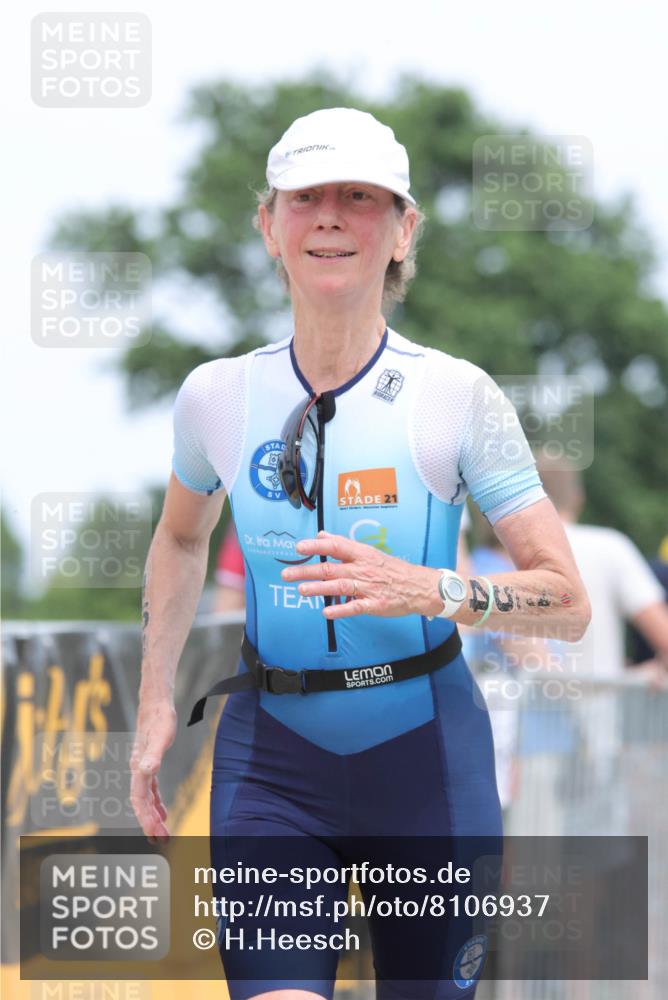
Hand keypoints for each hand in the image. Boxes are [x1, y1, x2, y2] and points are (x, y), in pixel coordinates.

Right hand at [130, 695, 176, 842]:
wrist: (156, 703)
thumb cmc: (160, 718)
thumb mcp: (161, 736)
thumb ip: (153, 754)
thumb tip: (147, 770)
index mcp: (138, 767)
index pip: (140, 800)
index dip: (146, 818)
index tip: (155, 834)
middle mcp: (138, 770)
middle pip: (141, 804)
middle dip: (150, 823)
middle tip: (162, 840)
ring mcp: (142, 768)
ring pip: (146, 799)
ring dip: (153, 816)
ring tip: (163, 833)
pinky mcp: (150, 763)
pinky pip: (151, 790)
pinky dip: (156, 803)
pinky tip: (163, 812)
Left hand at [280, 530, 441, 619]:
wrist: (418, 586)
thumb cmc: (392, 569)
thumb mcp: (369, 552)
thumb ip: (343, 545)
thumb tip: (321, 534)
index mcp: (362, 554)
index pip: (336, 546)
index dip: (316, 546)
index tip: (299, 547)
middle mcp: (363, 569)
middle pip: (331, 568)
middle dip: (307, 571)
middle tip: (286, 574)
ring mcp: (369, 587)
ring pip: (340, 586)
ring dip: (319, 588)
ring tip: (301, 590)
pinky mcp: (375, 604)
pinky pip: (355, 607)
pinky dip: (341, 610)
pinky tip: (326, 613)